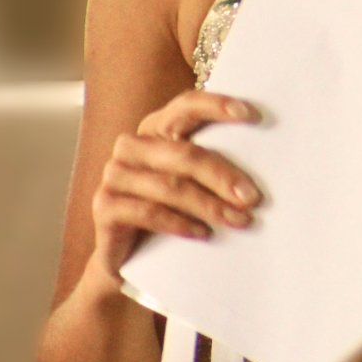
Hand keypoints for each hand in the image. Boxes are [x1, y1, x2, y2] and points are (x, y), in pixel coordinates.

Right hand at [89, 90, 261, 283]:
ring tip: (239, 220)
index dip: (216, 106)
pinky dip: (180, 223)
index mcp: (156, 128)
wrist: (130, 255)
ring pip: (170, 186)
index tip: (251, 115)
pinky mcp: (103, 206)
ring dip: (209, 206)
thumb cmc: (171, 210)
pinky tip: (204, 233)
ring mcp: (114, 174)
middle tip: (252, 197)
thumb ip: (214, 164)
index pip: (186, 106)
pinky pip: (148, 212)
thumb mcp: (194, 183)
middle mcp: (132, 146)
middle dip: (223, 176)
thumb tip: (258, 171)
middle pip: (185, 154)